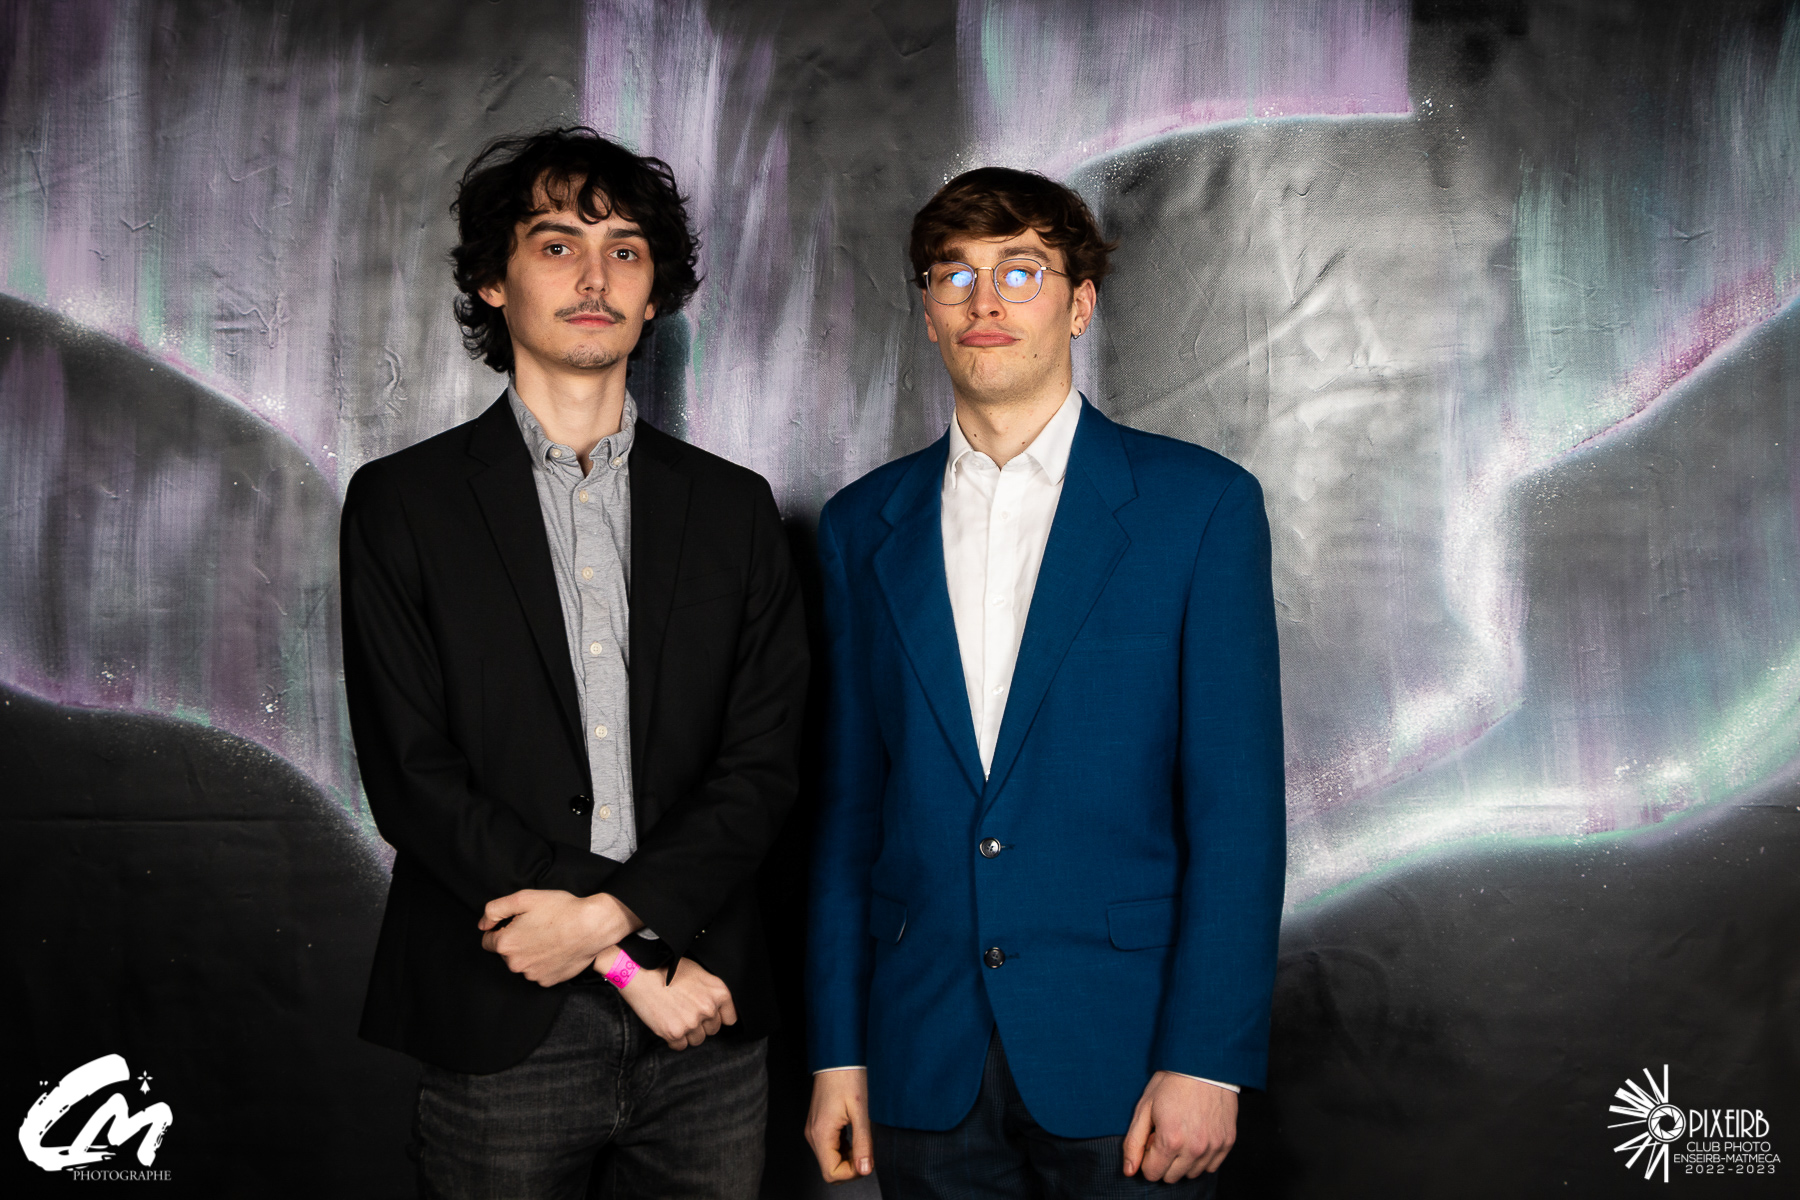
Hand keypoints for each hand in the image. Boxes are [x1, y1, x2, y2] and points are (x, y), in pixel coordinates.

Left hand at [477, 890, 638, 985]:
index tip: (516, 923)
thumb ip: (495, 909)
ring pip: (523, 964)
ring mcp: (532, 975)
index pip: (488, 941)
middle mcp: (516, 964)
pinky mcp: (548, 981)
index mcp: (506, 944)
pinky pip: (538, 972)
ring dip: (530, 953)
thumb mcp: (523, 898)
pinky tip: (556, 949)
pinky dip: (544, 963)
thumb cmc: (560, 910)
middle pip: (506, 953)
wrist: (592, 926)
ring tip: (549, 937)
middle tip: (536, 927)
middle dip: (516, 941)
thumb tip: (483, 925)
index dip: (500, 929)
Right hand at [609, 951, 736, 1049]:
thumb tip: (716, 1008)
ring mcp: (692, 1022)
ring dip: (688, 1033)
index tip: (708, 1016)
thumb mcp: (698, 974)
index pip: (730, 1018)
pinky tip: (666, 1023)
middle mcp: (709, 1008)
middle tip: (685, 1012)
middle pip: (712, 1030)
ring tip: (674, 1016)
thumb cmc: (667, 968)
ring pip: (697, 1040)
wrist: (640, 972)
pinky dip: (673, 1039)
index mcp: (719, 992)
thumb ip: (710, 992)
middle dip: (701, 1025)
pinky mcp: (675, 1032)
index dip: (718, 1018)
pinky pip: (680, 1046)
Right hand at [805, 1068, 872, 1182]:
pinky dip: (844, 1148)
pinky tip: (856, 1133)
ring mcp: (814, 1130)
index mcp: (821, 1134)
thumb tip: (865, 1169)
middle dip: (851, 1166)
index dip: (852, 1173)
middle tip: (867, 1150)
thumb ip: (863, 1143)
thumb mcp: (861, 1112)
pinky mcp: (818, 1124)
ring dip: (848, 1157)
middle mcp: (813, 1135)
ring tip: (863, 1138)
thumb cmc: (848, 1077)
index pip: (832, 1173)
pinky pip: (830, 1146)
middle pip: (830, 1168)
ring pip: (830, 1158)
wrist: (838, 1056)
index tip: (867, 1160)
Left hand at [1122, 1072, 1236, 1181]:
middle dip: (1164, 1161)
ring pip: (1192, 1173)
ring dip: (1183, 1160)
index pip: (1152, 1173)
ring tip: (1182, 1133)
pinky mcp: (1227, 1142)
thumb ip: (1134, 1142)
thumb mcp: (1144, 1107)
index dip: (1148, 1157)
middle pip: (1171, 1177)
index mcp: (1170, 1140)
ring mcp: (1213, 1146)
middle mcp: (1194, 1149)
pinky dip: (1202, 1157)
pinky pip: (1211, 1166)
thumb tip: (1129, 1171)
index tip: (1151, 1139)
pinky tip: (1197, 1136)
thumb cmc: (1172, 1082)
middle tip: (1165, 1134)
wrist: (1204, 1063)